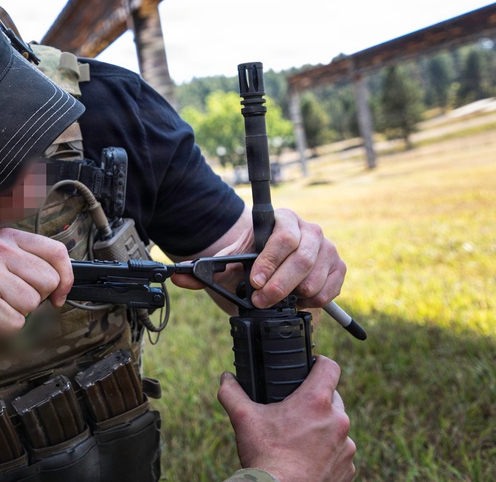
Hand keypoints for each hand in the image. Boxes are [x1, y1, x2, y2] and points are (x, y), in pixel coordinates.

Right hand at [0, 228, 72, 382]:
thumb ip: (24, 263)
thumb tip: (63, 281)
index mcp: (4, 238)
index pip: (56, 251)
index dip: (65, 277)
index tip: (59, 294)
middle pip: (49, 281)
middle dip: (35, 298)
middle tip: (8, 299)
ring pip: (32, 304)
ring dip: (15, 313)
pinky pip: (15, 323)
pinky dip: (2, 328)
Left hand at [169, 207, 345, 311]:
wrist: (270, 261)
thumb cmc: (251, 257)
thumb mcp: (229, 260)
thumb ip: (204, 268)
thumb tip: (181, 277)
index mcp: (283, 218)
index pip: (283, 237)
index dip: (270, 261)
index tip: (254, 281)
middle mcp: (310, 229)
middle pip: (302, 259)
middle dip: (279, 284)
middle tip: (260, 300)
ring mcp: (328, 248)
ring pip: (316, 277)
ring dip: (295, 295)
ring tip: (277, 299)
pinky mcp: (338, 267)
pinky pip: (329, 290)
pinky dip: (312, 301)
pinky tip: (297, 299)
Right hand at [218, 356, 355, 481]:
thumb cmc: (266, 456)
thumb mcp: (243, 419)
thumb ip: (232, 393)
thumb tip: (225, 378)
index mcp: (316, 402)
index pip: (330, 367)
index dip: (321, 363)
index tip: (312, 366)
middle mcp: (338, 421)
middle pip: (333, 398)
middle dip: (316, 401)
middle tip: (295, 410)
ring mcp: (346, 447)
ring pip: (336, 427)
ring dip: (322, 428)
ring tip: (299, 438)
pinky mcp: (347, 468)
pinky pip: (340, 452)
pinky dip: (327, 452)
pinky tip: (307, 458)